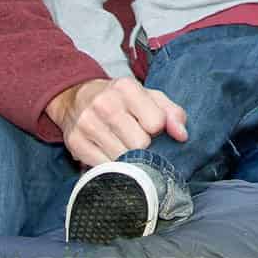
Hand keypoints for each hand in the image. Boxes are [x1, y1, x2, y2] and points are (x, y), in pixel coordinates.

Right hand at [48, 70, 185, 165]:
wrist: (76, 98)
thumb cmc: (120, 101)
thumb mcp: (148, 98)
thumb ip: (172, 113)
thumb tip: (182, 135)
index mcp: (126, 88)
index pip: (155, 123)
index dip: (157, 132)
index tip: (150, 129)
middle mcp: (105, 103)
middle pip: (139, 145)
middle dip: (142, 148)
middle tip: (135, 141)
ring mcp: (88, 123)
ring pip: (122, 160)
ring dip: (127, 160)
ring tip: (122, 148)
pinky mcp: (75, 143)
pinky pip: (104, 169)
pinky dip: (111, 168)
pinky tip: (109, 155)